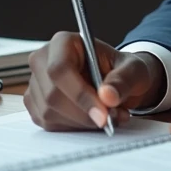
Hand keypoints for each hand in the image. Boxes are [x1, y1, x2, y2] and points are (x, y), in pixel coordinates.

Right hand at [24, 31, 166, 130]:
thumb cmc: (122, 69)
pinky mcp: (36, 105)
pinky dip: (74, 128)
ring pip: (50, 113)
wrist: (116, 82)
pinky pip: (50, 124)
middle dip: (84, 113)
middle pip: (52, 95)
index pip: (60, 69)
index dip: (80, 94)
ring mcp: (36, 84)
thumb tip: (107, 96)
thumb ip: (123, 79)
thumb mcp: (133, 69)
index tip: (103, 114)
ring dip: (82, 122)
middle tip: (112, 118)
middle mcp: (43, 61)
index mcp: (63, 42)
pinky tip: (92, 119)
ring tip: (108, 116)